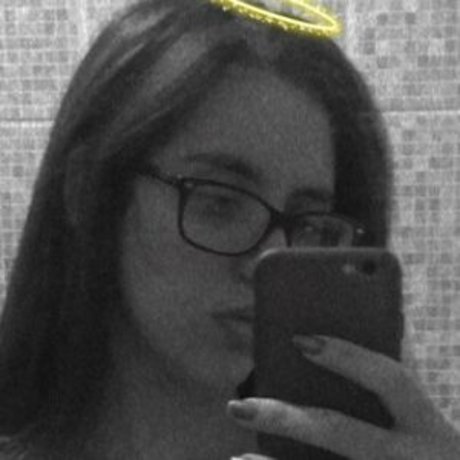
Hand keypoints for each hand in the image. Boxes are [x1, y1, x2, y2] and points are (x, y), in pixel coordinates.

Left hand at [227, 335, 459, 459]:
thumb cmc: (432, 452)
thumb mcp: (424, 424)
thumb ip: (393, 394)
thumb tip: (342, 343)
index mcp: (427, 426)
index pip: (391, 379)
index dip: (347, 357)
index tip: (299, 341)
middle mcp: (411, 457)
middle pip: (343, 433)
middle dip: (290, 420)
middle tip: (240, 407)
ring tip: (237, 459)